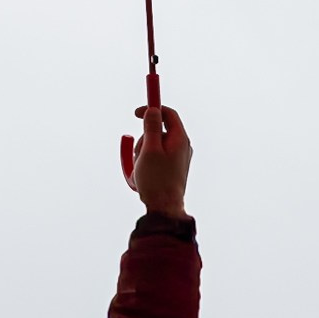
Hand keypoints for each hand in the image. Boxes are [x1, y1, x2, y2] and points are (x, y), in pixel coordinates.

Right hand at [118, 104, 191, 218]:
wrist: (164, 208)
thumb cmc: (157, 180)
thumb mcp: (150, 149)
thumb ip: (152, 127)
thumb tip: (153, 110)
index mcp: (180, 139)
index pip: (169, 114)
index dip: (152, 108)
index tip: (136, 113)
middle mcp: (182, 147)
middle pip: (159, 130)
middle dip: (144, 138)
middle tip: (139, 152)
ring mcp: (177, 158)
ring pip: (154, 145)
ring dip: (143, 152)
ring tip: (141, 168)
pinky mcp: (171, 168)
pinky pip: (155, 157)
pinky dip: (145, 162)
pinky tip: (142, 175)